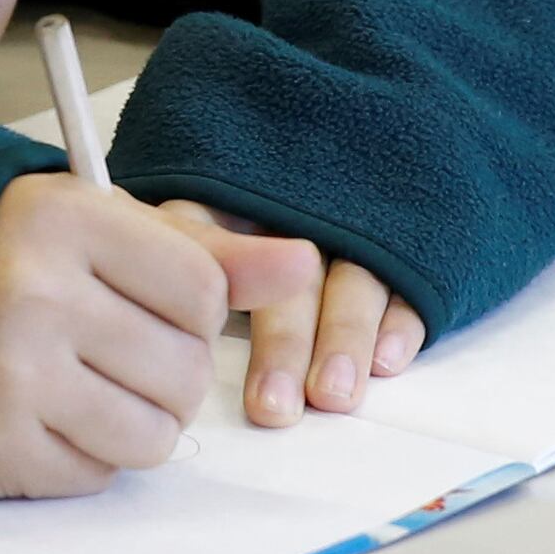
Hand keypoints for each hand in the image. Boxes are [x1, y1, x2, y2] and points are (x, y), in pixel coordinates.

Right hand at [0, 171, 230, 496]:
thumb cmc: (17, 260)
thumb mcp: (105, 231)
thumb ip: (206, 255)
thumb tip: (305, 266)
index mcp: (65, 220)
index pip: (202, 295)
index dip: (189, 310)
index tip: (137, 299)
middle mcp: (32, 294)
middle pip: (185, 373)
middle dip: (165, 372)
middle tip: (106, 346)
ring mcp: (6, 375)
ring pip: (152, 438)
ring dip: (132, 422)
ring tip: (81, 384)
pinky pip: (94, 477)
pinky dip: (80, 456)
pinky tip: (42, 414)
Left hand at [158, 202, 424, 421]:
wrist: (376, 145)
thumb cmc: (263, 205)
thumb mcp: (210, 209)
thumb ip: (185, 252)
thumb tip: (140, 327)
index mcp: (236, 192)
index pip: (209, 230)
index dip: (211, 287)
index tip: (197, 346)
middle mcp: (299, 207)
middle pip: (288, 273)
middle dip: (283, 344)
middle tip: (272, 408)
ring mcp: (360, 224)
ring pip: (353, 279)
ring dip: (343, 339)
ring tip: (332, 395)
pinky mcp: (413, 243)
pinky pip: (410, 280)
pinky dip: (400, 322)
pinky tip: (386, 362)